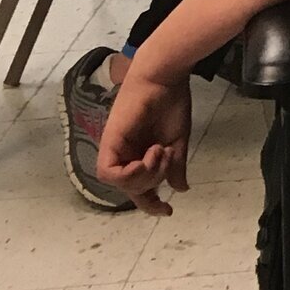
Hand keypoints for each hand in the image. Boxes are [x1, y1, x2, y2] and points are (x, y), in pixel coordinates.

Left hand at [95, 65, 191, 216]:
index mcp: (139, 155)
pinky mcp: (109, 143)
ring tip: (159, 150)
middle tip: (168, 156)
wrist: (164, 78)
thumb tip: (180, 188)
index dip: (151, 204)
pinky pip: (111, 173)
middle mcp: (124, 155)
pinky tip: (149, 153)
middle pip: (132, 189)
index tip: (168, 211)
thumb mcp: (178, 140)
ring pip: (122, 184)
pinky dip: (132, 171)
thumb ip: (175, 165)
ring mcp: (115, 149)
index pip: (140, 188)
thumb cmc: (172, 103)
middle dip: (154, 180)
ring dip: (145, 174)